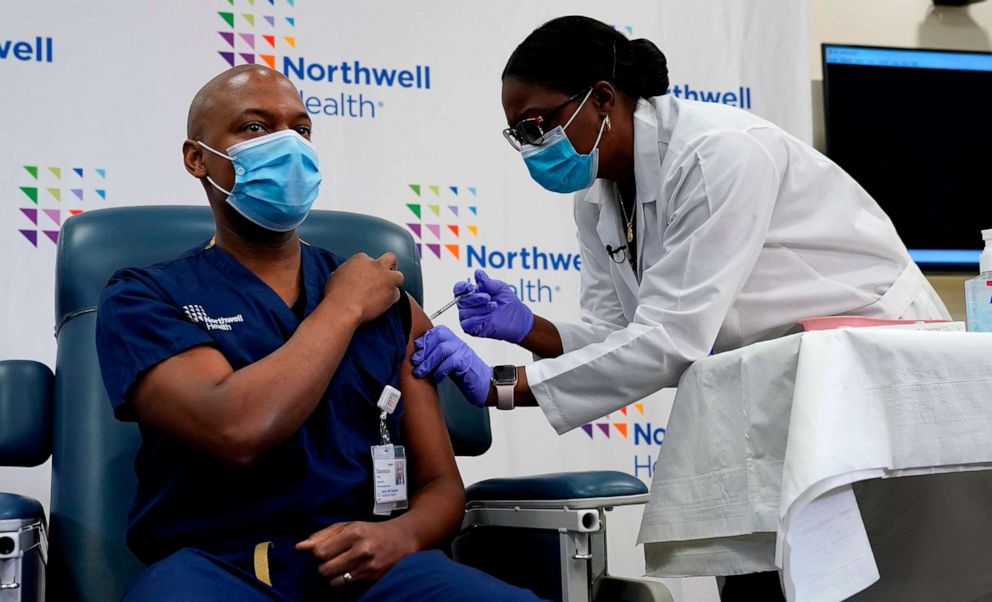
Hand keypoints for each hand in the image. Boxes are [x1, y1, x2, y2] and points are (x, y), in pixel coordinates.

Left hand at [296, 521, 415, 586]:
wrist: (403, 539)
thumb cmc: (371, 531)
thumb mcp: (349, 526)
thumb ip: (324, 535)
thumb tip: (300, 547)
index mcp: (354, 532)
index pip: (320, 551)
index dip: (318, 553)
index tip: (326, 550)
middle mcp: (361, 549)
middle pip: (324, 568)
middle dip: (324, 565)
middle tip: (333, 559)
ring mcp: (368, 565)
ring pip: (333, 580)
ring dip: (332, 575)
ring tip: (341, 566)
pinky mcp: (373, 577)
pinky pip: (344, 585)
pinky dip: (342, 581)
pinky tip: (349, 572)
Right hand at [324, 252, 403, 323]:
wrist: (344, 309)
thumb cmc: (335, 294)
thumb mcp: (335, 276)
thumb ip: (345, 272)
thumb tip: (345, 274)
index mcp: (361, 259)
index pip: (369, 259)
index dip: (368, 269)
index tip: (366, 277)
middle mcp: (376, 265)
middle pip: (390, 258)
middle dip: (389, 266)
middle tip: (385, 276)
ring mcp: (386, 278)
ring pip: (399, 276)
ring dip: (394, 282)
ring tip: (386, 291)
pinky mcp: (392, 292)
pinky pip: (397, 294)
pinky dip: (391, 299)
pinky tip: (383, 304)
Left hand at [411, 326, 491, 406]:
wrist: (485, 385)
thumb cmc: (465, 375)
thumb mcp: (447, 363)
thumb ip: (435, 356)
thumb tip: (416, 356)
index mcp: (453, 341)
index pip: (436, 331)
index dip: (424, 339)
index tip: (415, 350)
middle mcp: (459, 344)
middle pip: (438, 336)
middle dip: (424, 349)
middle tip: (415, 362)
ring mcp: (464, 352)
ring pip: (442, 349)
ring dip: (428, 362)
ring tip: (421, 372)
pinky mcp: (467, 364)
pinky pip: (451, 362)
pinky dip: (440, 371)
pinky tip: (437, 378)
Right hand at [456, 270, 533, 342]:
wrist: (518, 318)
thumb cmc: (508, 302)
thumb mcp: (500, 288)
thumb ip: (487, 282)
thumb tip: (477, 272)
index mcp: (471, 293)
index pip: (459, 289)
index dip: (462, 287)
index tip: (470, 286)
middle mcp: (467, 305)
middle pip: (461, 300)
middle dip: (474, 298)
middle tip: (488, 297)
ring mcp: (469, 318)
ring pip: (464, 312)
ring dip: (480, 308)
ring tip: (493, 306)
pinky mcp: (472, 329)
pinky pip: (467, 324)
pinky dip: (478, 319)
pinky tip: (489, 316)